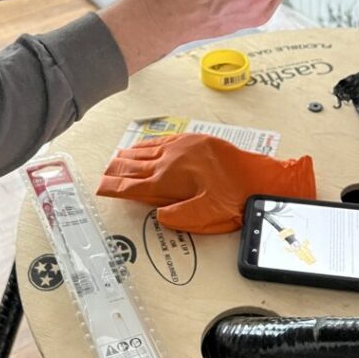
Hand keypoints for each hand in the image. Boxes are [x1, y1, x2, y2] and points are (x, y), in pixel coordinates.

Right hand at [97, 133, 315, 233]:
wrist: (258, 176)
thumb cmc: (234, 199)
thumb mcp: (205, 216)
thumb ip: (178, 216)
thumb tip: (158, 214)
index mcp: (169, 181)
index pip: (134, 186)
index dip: (115, 188)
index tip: (100, 188)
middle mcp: (171, 162)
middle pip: (135, 167)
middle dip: (116, 171)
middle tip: (102, 174)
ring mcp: (181, 148)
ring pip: (147, 153)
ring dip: (129, 157)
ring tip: (115, 159)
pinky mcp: (193, 141)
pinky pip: (163, 141)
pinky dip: (148, 144)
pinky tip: (143, 145)